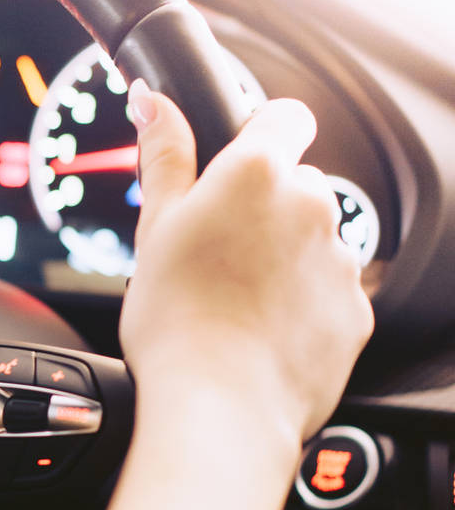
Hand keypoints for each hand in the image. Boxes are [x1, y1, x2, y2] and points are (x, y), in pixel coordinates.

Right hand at [97, 80, 373, 509]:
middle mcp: (312, 205)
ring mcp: (340, 261)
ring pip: (315, 242)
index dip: (263, 133)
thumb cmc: (177, 322)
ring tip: (236, 304)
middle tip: (216, 255)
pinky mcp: (355, 312)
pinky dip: (303, 306)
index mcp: (259, 173)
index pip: (286, 116)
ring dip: (285, 259)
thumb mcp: (155, 228)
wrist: (220, 409)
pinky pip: (329, 294)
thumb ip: (165, 155)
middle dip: (266, 210)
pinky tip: (261, 333)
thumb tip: (153, 100)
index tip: (239, 164)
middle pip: (297, 186)